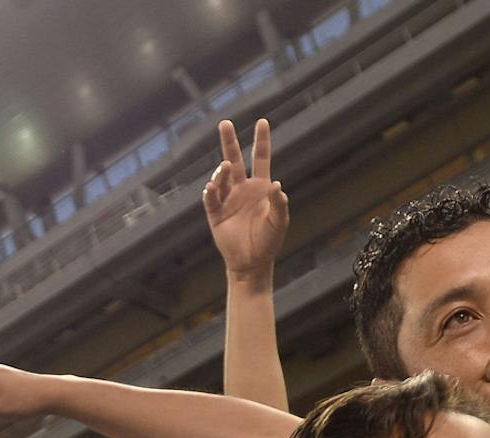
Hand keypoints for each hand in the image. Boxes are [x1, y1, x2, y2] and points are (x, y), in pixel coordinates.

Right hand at [203, 119, 287, 287]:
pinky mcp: (216, 214)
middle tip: (225, 123)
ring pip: (222, 178)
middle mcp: (242, 189)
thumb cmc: (269, 242)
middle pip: (235, 159)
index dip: (261, 140)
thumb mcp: (279, 222)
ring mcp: (228, 200)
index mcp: (260, 187)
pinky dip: (211, 191)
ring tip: (225, 166)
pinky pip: (211, 199)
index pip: (260, 158)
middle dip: (229, 142)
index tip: (262, 121)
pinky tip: (211, 186)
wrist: (252, 263)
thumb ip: (279, 204)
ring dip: (222, 171)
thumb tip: (277, 186)